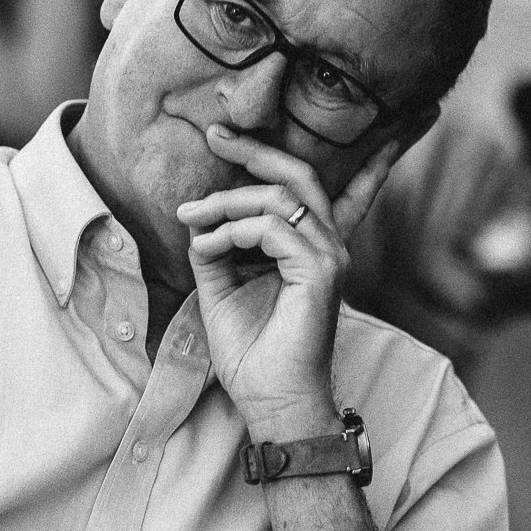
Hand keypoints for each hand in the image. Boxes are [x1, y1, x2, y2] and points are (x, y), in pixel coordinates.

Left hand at [176, 125, 400, 441]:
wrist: (270, 400)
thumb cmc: (251, 352)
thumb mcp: (222, 288)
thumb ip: (215, 247)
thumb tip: (197, 216)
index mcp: (311, 247)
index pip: (339, 186)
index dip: (327, 147)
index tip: (284, 129)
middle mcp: (328, 245)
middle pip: (297, 175)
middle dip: (254, 150)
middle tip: (214, 134)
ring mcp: (330, 257)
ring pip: (280, 198)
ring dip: (226, 201)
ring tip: (190, 216)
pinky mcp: (321, 272)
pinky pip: (273, 228)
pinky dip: (234, 231)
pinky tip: (209, 247)